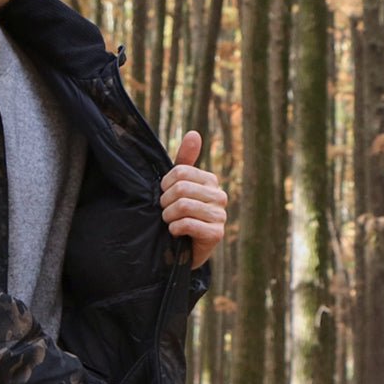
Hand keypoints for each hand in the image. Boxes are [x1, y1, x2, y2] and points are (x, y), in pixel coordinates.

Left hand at [160, 130, 227, 268]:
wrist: (180, 249)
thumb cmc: (177, 214)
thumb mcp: (177, 187)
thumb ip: (184, 161)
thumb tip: (194, 133)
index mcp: (210, 180)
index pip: (180, 172)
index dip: (164, 185)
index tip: (163, 195)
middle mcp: (220, 196)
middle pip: (181, 188)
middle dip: (165, 202)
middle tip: (165, 212)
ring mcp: (221, 215)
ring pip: (183, 206)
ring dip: (168, 216)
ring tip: (170, 222)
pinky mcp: (216, 234)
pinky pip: (187, 224)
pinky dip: (174, 229)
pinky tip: (175, 233)